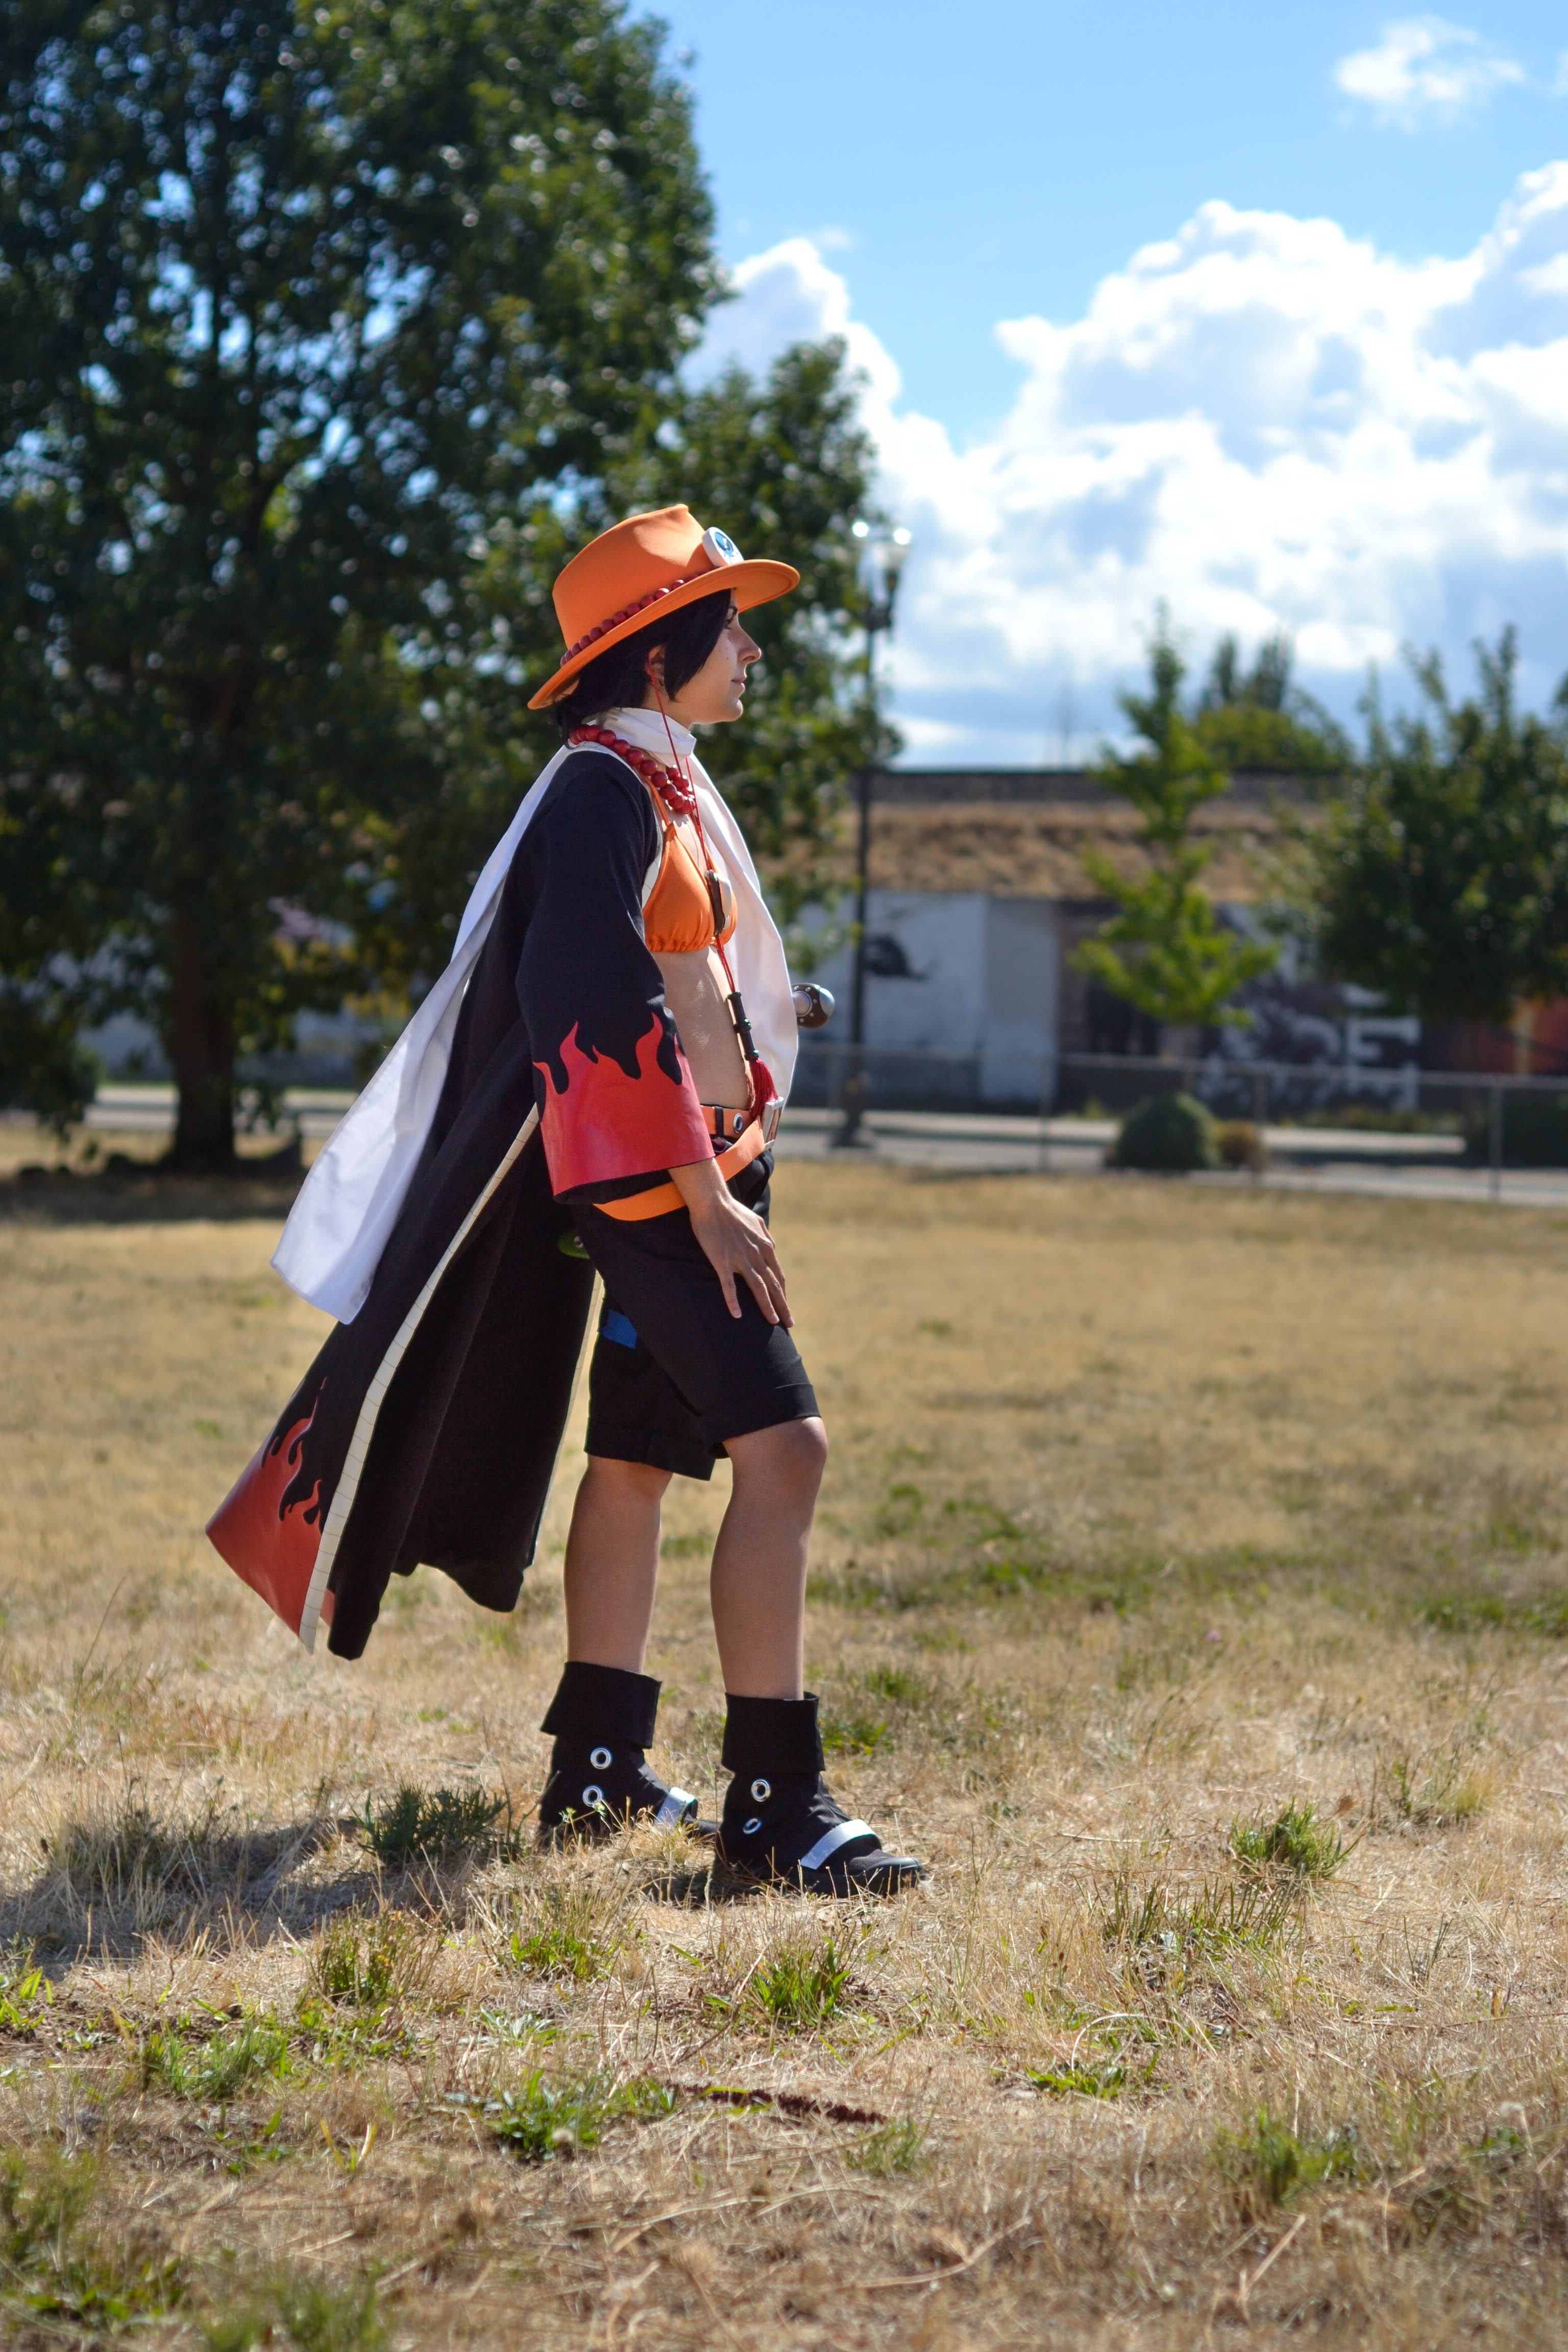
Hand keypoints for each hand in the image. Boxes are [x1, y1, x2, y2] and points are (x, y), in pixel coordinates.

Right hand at [668, 1156, 791, 1324]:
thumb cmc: (733, 1210)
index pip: (778, 1275)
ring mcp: (740, 1259)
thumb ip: (766, 1236)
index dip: (783, 1292)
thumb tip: (773, 1247)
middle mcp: (757, 1255)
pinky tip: (737, 1316)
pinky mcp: (722, 1261)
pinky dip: (734, 1302)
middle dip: (783, 1306)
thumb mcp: (756, 1221)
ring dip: (767, 1307)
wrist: (713, 1202)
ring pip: (758, 1288)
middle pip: (773, 1285)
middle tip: (790, 1324)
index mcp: (765, 1246)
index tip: (785, 1306)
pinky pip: (729, 1286)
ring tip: (773, 1323)